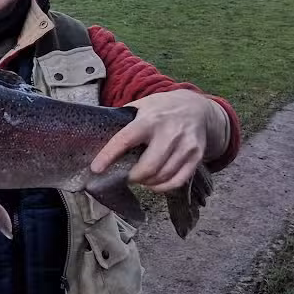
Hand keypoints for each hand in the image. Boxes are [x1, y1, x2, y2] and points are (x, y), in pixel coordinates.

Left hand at [90, 90, 223, 192]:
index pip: (125, 140)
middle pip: (148, 167)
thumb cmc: (161, 109)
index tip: (96, 168)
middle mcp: (169, 132)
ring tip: (139, 178)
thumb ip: (123, 121)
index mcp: (149, 119)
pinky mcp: (196, 156)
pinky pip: (178, 181)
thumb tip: (97, 135)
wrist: (197, 108)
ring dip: (146, 183)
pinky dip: (162, 187)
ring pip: (162, 176)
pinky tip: (154, 184)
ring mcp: (185, 145)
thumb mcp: (141, 106)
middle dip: (132, 177)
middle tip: (125, 176)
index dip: (109, 156)